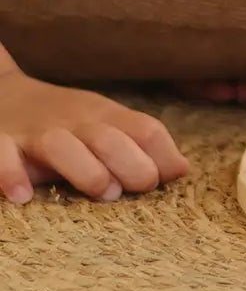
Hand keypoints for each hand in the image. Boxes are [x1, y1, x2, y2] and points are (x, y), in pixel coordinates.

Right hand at [0, 62, 189, 203]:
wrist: (2, 94)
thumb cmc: (65, 120)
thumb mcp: (105, 124)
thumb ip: (141, 145)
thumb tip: (182, 170)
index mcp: (105, 116)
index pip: (145, 129)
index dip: (163, 154)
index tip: (168, 179)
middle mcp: (73, 122)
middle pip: (108, 137)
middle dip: (131, 163)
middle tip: (139, 188)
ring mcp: (36, 132)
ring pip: (61, 145)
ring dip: (86, 170)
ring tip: (101, 192)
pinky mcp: (1, 142)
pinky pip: (1, 155)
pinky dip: (10, 174)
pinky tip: (22, 196)